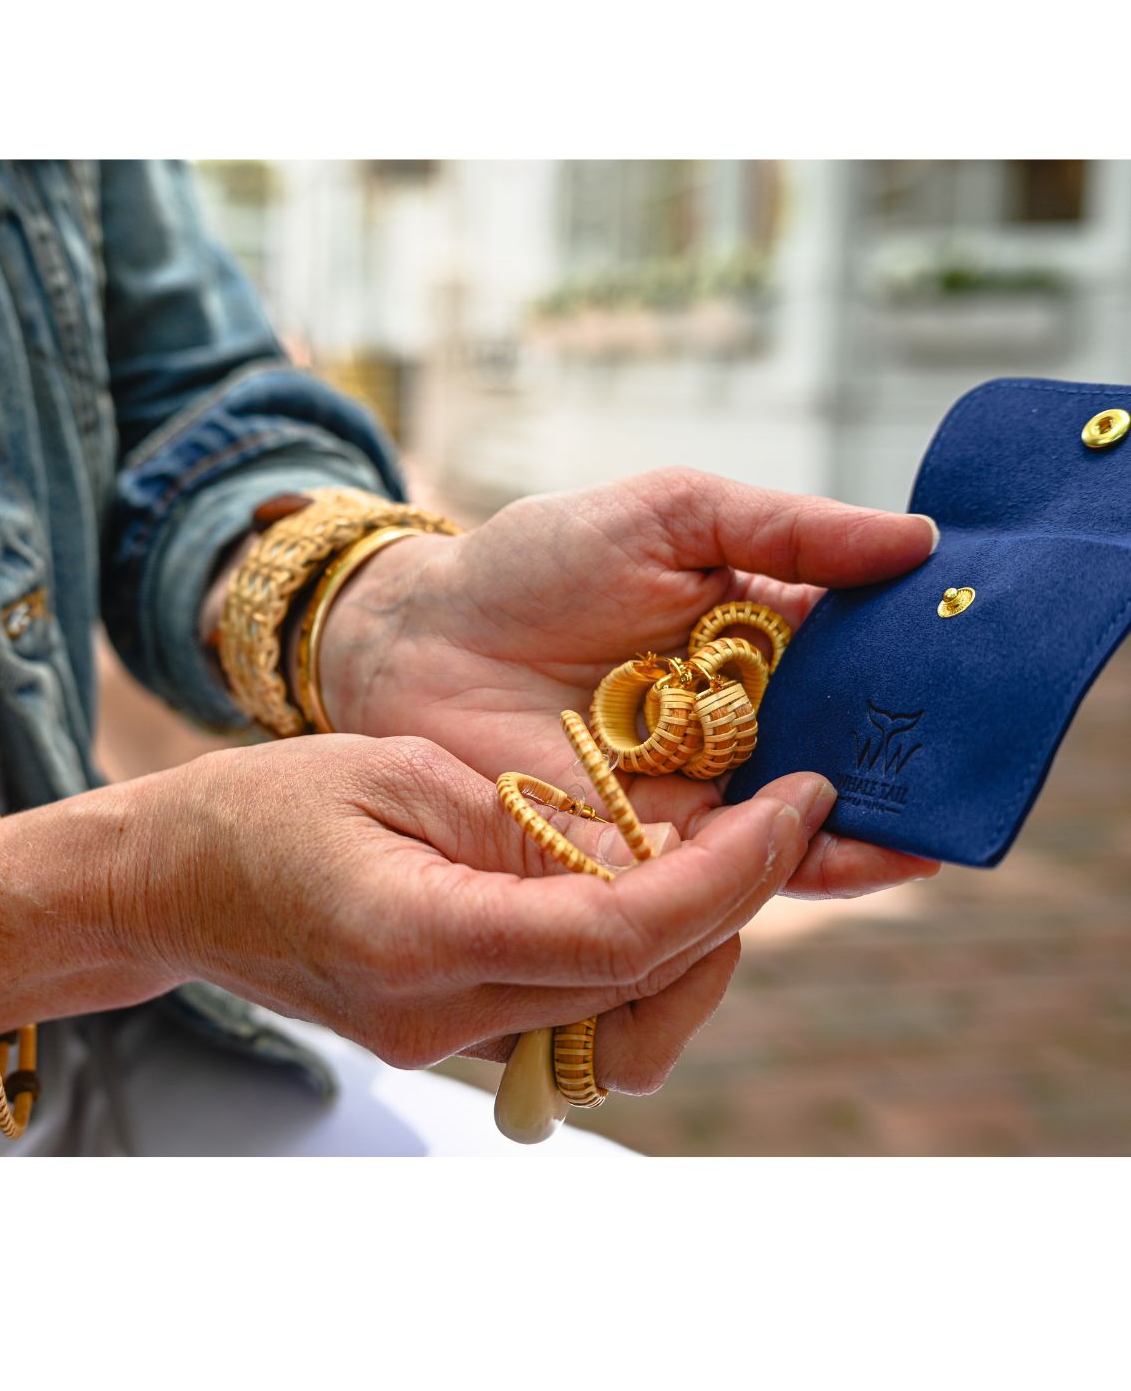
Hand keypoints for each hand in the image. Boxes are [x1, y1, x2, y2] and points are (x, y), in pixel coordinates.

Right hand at [112, 731, 834, 1090]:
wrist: (171, 882)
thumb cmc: (260, 808)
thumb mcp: (398, 771)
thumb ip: (524, 822)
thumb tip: (645, 849)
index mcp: (421, 938)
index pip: (621, 937)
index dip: (731, 873)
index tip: (795, 800)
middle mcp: (441, 1019)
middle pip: (642, 993)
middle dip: (739, 902)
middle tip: (783, 813)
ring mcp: (446, 1045)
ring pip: (625, 1032)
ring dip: (698, 949)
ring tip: (724, 855)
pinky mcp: (452, 1039)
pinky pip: (577, 1022)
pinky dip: (636, 965)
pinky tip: (648, 893)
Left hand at [321, 467, 942, 898]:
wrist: (417, 639)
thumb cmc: (533, 562)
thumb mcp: (665, 516)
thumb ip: (782, 530)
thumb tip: (916, 543)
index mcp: (756, 644)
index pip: (862, 667)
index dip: (919, 676)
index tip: (974, 680)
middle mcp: (738, 725)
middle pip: (843, 755)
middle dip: (900, 768)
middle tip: (957, 776)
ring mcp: (691, 793)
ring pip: (791, 826)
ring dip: (855, 833)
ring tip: (915, 833)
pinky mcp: (636, 849)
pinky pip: (714, 874)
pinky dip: (767, 873)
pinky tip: (819, 862)